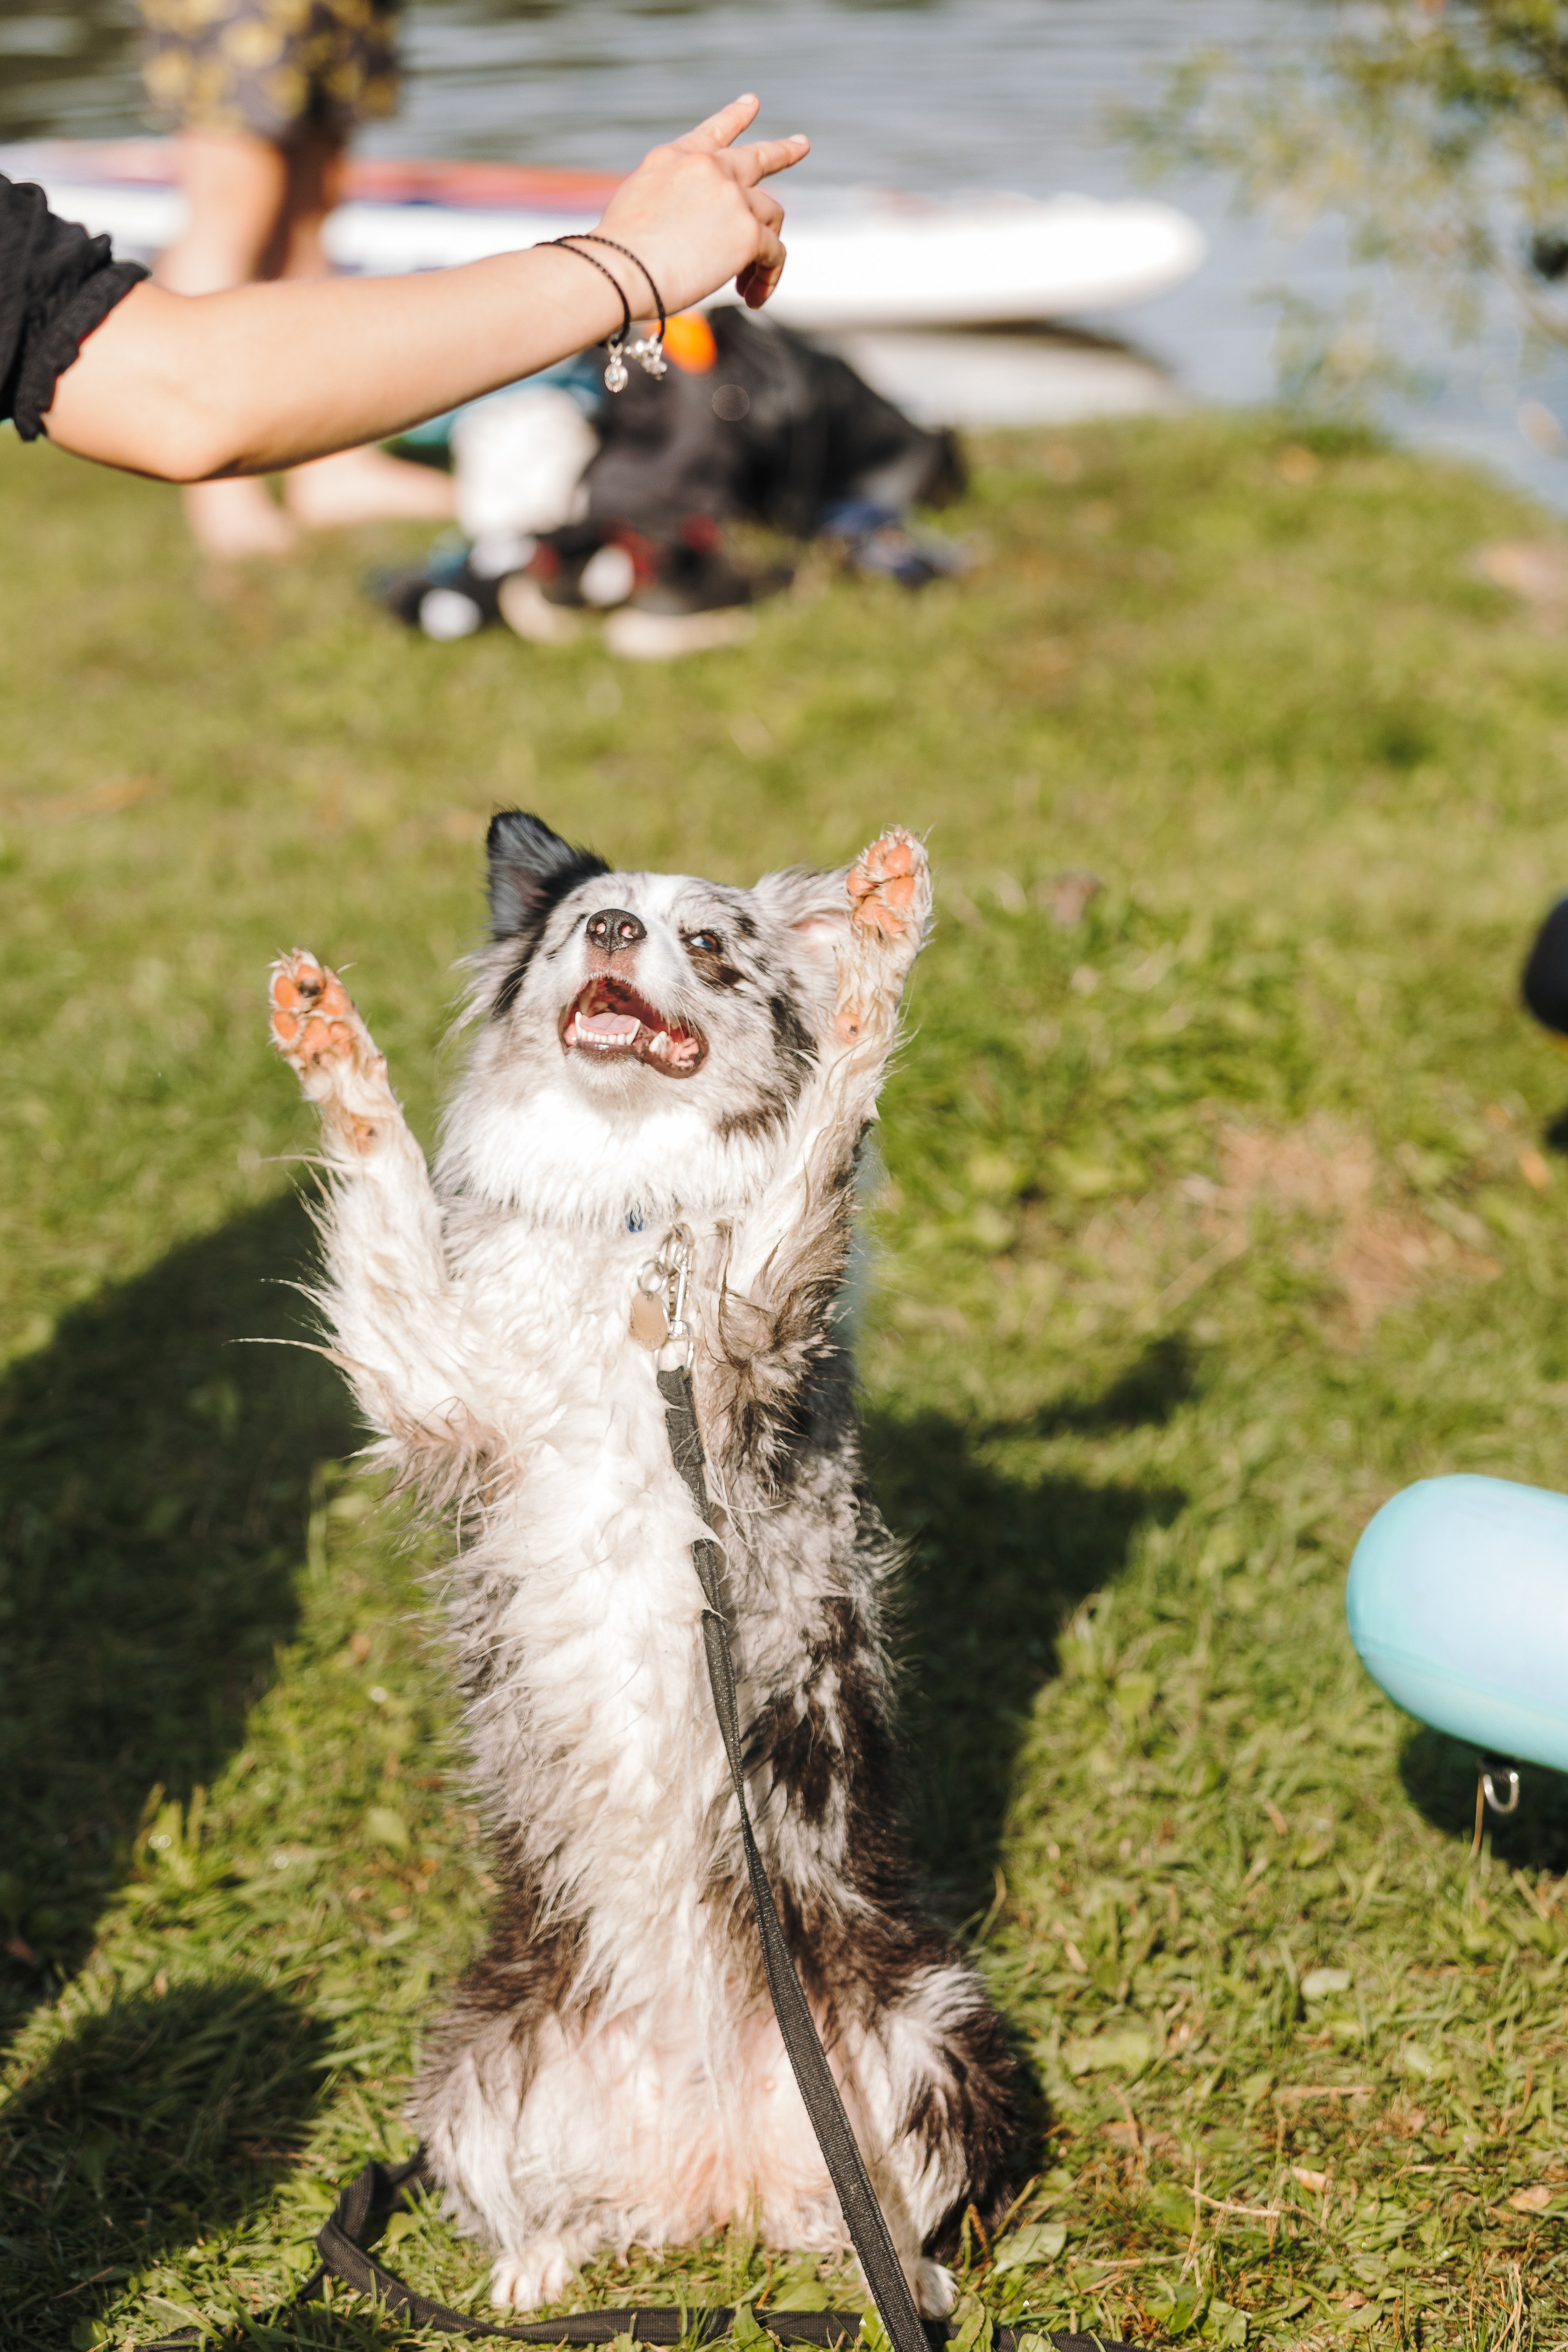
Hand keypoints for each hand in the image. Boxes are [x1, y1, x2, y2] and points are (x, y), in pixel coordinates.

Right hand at [592, 95, 809, 317]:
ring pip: (771, 217)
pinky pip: (773, 254)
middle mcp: (706, 167)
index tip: (752, 103)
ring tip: (748, 285)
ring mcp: (731, 196)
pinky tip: (752, 297)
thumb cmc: (616, 255)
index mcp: (674, 158)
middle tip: (801, 145)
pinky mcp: (748, 231)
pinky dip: (768, 278)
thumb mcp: (638, 206)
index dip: (734, 117)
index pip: (712, 133)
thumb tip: (692, 228)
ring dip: (764, 251)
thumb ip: (672, 201)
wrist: (618, 271)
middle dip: (783, 151)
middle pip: (758, 157)